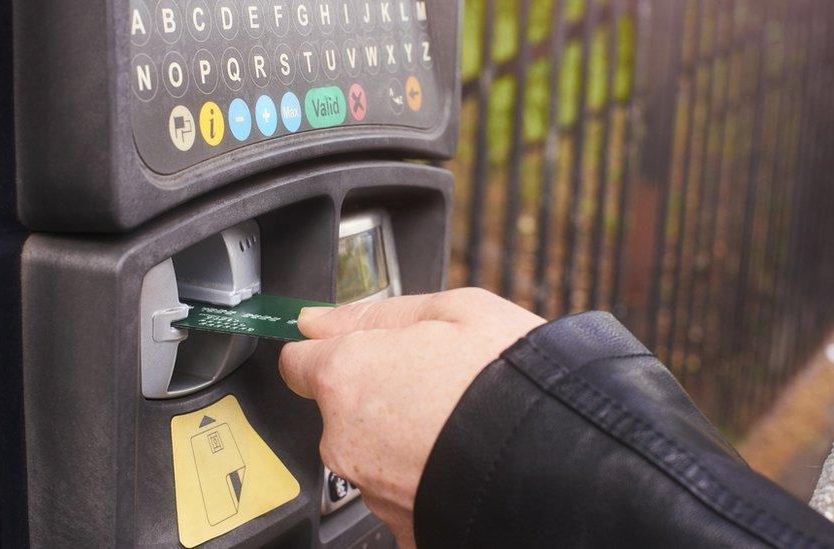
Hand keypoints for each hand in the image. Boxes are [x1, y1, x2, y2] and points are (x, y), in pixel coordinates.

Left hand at [278, 288, 544, 546]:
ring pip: (372, 450)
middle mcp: (345, 439)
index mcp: (347, 376)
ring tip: (459, 421)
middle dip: (377, 392)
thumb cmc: (511, 381)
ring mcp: (372, 488)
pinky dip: (424, 473)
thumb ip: (373, 313)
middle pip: (340, 408)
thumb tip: (316, 319)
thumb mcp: (453, 310)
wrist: (562, 464)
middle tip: (435, 380)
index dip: (328, 349)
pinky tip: (462, 456)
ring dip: (402, 436)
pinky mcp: (402, 525)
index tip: (348, 348)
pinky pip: (402, 488)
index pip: (298, 360)